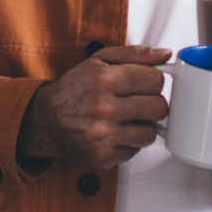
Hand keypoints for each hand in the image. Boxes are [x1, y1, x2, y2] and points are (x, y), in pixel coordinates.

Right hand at [16, 45, 171, 168]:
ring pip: (150, 133)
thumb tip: (164, 54)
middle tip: (141, 101)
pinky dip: (129, 141)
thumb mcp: (100, 61)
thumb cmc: (75, 89)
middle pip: (158, 108)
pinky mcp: (103, 156)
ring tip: (128, 118)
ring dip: (143, 125)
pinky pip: (135, 150)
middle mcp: (103, 108)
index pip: (155, 81)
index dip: (154, 81)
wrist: (47, 120)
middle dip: (153, 103)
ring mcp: (103, 135)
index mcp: (104, 80)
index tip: (147, 84)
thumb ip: (135, 55)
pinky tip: (116, 131)